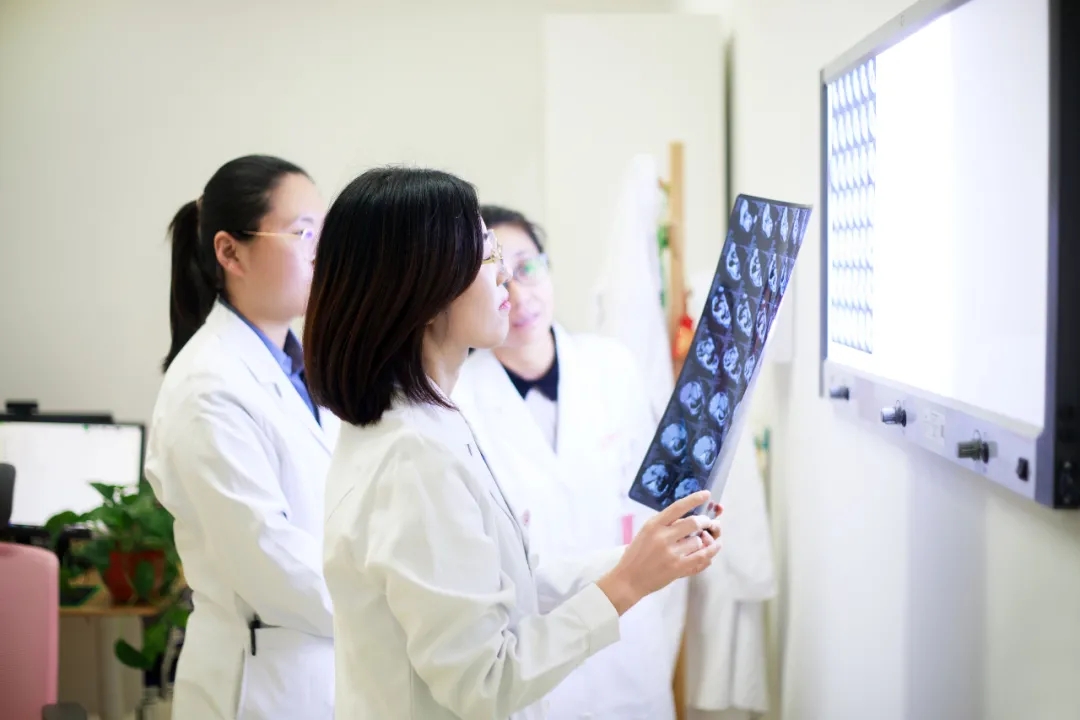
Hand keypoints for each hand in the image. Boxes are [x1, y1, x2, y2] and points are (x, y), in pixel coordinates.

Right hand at [596, 490, 721, 614]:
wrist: (629, 579)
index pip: (677, 507)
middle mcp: (663, 537)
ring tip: (704, 539)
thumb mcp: (646, 532)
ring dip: (704, 539)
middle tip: (708, 522)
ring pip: (699, 540)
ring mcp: (671, 553)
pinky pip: (702, 556)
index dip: (694, 499)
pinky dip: (711, 551)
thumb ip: (665, 524)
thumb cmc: (637, 554)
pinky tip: (715, 547)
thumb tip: (691, 518)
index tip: (706, 494)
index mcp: (653, 525)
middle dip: (705, 521)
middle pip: (694, 523)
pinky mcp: (678, 568)